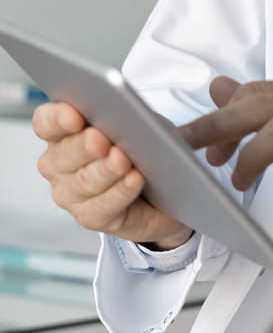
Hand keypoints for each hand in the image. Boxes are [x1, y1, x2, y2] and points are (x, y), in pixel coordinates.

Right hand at [32, 101, 192, 248]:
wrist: (165, 182)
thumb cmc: (145, 144)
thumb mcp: (140, 121)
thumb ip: (125, 116)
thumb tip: (124, 115)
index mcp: (64, 133)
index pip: (47, 122)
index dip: (57, 118)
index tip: (74, 116)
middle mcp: (59, 165)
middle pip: (64, 154)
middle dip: (84, 146)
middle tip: (101, 138)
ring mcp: (70, 195)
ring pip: (83, 182)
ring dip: (105, 170)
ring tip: (123, 160)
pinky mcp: (91, 217)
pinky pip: (102, 207)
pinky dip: (121, 191)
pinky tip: (135, 179)